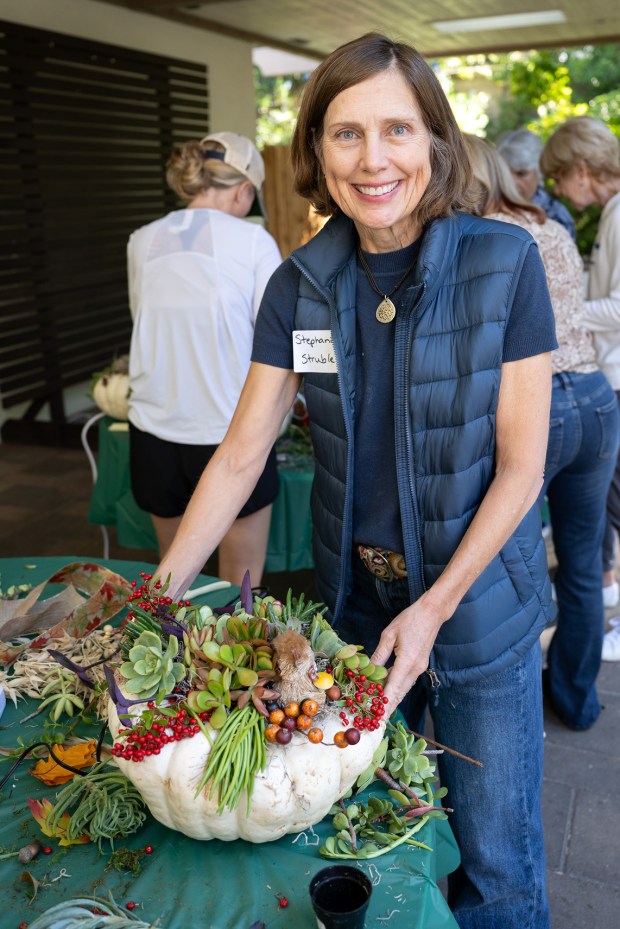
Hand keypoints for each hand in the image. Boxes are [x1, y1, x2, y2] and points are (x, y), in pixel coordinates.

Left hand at [371, 595, 444, 713]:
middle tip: (374, 719)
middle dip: (387, 707)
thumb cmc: (409, 620)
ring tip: (378, 709)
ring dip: (392, 699)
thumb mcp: (389, 635)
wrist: (431, 613)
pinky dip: (396, 688)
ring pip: (403, 688)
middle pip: (399, 693)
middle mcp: (415, 669)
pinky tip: (387, 691)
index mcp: (407, 661)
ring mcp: (419, 668)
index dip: (384, 705)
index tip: (378, 718)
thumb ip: (379, 654)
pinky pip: (406, 681)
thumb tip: (369, 670)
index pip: (393, 688)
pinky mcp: (420, 665)